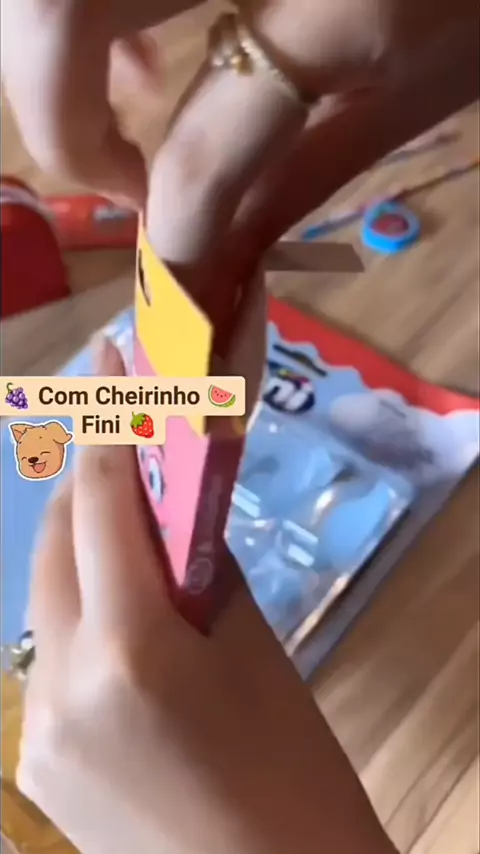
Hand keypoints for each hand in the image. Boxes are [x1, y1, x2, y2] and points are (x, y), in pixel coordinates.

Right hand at [2, 0, 477, 305]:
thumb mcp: (412, 97)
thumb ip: (300, 179)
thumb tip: (217, 261)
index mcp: (329, 5)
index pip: (201, 147)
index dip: (174, 233)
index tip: (174, 285)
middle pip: (60, 17)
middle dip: (63, 122)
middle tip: (112, 180)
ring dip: (60, 54)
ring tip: (126, 110)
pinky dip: (97, 10)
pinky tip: (144, 49)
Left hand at [18, 337, 395, 853]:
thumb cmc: (291, 767)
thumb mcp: (253, 648)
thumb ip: (196, 570)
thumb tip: (167, 515)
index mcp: (131, 649)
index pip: (104, 503)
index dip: (108, 420)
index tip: (109, 358)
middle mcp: (58, 685)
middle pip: (56, 545)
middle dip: (88, 487)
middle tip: (126, 446)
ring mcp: (33, 731)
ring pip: (48, 603)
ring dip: (85, 558)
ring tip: (134, 543)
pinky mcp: (33, 764)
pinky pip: (51, 660)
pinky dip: (83, 622)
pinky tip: (125, 630)